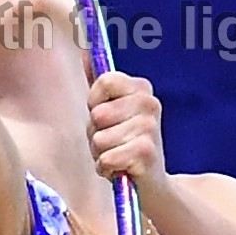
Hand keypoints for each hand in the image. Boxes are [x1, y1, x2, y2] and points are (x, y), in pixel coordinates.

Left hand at [86, 71, 169, 198]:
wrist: (152, 185)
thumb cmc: (123, 144)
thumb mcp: (109, 110)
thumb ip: (97, 83)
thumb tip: (83, 49)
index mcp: (142, 88)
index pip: (104, 81)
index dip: (95, 103)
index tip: (104, 117)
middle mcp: (150, 103)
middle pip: (97, 114)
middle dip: (96, 134)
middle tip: (113, 142)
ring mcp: (150, 127)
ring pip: (99, 139)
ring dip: (100, 153)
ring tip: (117, 156)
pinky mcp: (146, 153)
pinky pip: (106, 158)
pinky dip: (107, 169)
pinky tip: (121, 170)